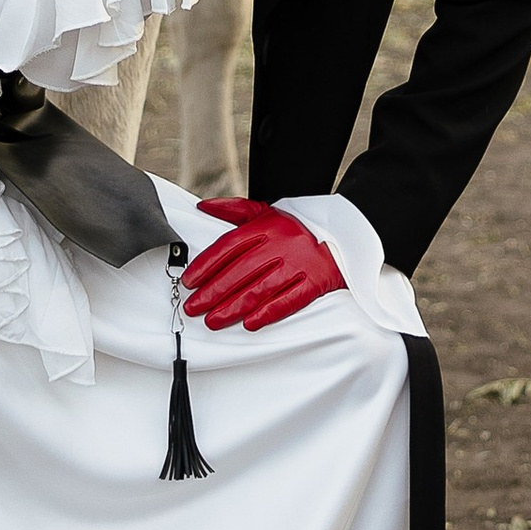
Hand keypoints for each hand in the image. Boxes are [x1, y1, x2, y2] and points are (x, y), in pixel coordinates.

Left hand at [182, 197, 344, 330]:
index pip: (229, 246)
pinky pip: (288, 300)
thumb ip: (234, 210)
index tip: (189, 281)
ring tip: (213, 321)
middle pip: (240, 271)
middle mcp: (281, 244)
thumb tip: (203, 206)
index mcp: (266, 227)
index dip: (206, 265)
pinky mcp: (314, 282)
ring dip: (234, 307)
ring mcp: (298, 264)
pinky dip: (268, 313)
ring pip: (260, 289)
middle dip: (213, 292)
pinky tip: (249, 324)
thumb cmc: (295, 229)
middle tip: (193, 308)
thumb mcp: (266, 213)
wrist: (341, 236)